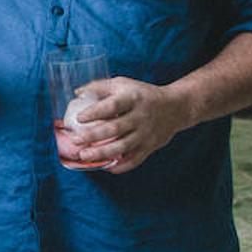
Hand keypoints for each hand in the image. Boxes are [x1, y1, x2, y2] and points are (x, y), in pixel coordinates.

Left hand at [69, 77, 189, 173]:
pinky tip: (105, 167)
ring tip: (84, 155)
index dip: (95, 112)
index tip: (79, 118)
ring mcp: (146, 133)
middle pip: (115, 129)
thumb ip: (100, 87)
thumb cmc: (141, 94)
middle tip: (76, 141)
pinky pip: (135, 160)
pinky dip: (120, 166)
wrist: (175, 107)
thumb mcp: (123, 84)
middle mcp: (140, 117)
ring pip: (123, 147)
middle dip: (93, 136)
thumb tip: (77, 93)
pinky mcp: (150, 146)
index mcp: (132, 99)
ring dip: (102, 153)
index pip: (112, 106)